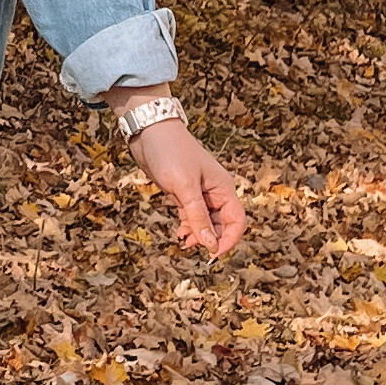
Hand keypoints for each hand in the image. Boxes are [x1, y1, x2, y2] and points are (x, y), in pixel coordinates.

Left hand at [126, 116, 244, 256]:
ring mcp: (199, 193)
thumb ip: (197, 216)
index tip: (212, 254)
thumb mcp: (184, 187)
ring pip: (206, 222)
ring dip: (197, 234)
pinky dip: (188, 226)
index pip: (236, 221)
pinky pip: (192, 216)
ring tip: (182, 240)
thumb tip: (210, 244)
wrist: (149, 131)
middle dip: (209, 239)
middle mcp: (215, 192)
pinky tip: (179, 232)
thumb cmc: (170, 153)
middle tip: (190, 246)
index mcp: (223, 188)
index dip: (228, 240)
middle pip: (221, 224)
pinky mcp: (183, 193)